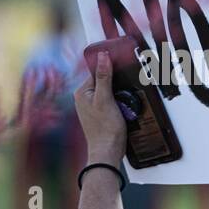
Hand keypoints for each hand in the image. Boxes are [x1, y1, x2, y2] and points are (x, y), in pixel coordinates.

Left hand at [74, 51, 125, 165]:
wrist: (107, 151)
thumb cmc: (105, 128)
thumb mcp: (106, 99)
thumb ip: (103, 77)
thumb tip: (103, 57)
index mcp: (81, 92)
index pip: (97, 72)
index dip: (111, 70)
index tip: (124, 68)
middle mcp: (84, 98)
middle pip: (104, 82)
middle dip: (118, 85)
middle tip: (127, 91)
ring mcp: (91, 107)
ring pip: (109, 93)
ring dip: (120, 95)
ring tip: (126, 103)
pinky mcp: (100, 114)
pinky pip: (112, 103)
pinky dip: (120, 104)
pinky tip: (125, 110)